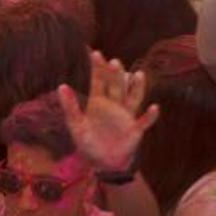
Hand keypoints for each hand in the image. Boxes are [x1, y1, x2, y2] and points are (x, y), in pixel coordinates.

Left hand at [57, 51, 158, 173]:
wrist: (103, 163)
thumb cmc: (88, 142)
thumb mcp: (76, 125)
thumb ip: (70, 107)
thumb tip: (61, 86)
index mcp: (98, 102)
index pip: (98, 81)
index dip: (97, 67)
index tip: (95, 53)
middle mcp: (114, 105)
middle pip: (116, 86)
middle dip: (115, 74)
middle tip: (114, 62)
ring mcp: (126, 116)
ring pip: (133, 98)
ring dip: (136, 87)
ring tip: (138, 75)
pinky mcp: (135, 130)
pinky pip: (144, 121)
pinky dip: (149, 116)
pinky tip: (154, 107)